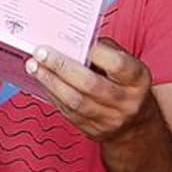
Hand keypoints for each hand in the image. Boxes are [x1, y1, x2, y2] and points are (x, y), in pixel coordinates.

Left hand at [24, 37, 159, 141]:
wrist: (135, 125)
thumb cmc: (126, 85)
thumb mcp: (127, 65)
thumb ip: (105, 50)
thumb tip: (73, 40)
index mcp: (138, 80)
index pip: (117, 65)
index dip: (95, 52)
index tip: (72, 40)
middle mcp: (126, 101)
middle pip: (90, 84)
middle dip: (61, 66)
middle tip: (40, 53)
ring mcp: (110, 119)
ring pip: (75, 101)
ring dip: (50, 81)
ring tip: (33, 66)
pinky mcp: (93, 131)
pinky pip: (68, 112)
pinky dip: (52, 94)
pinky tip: (42, 81)